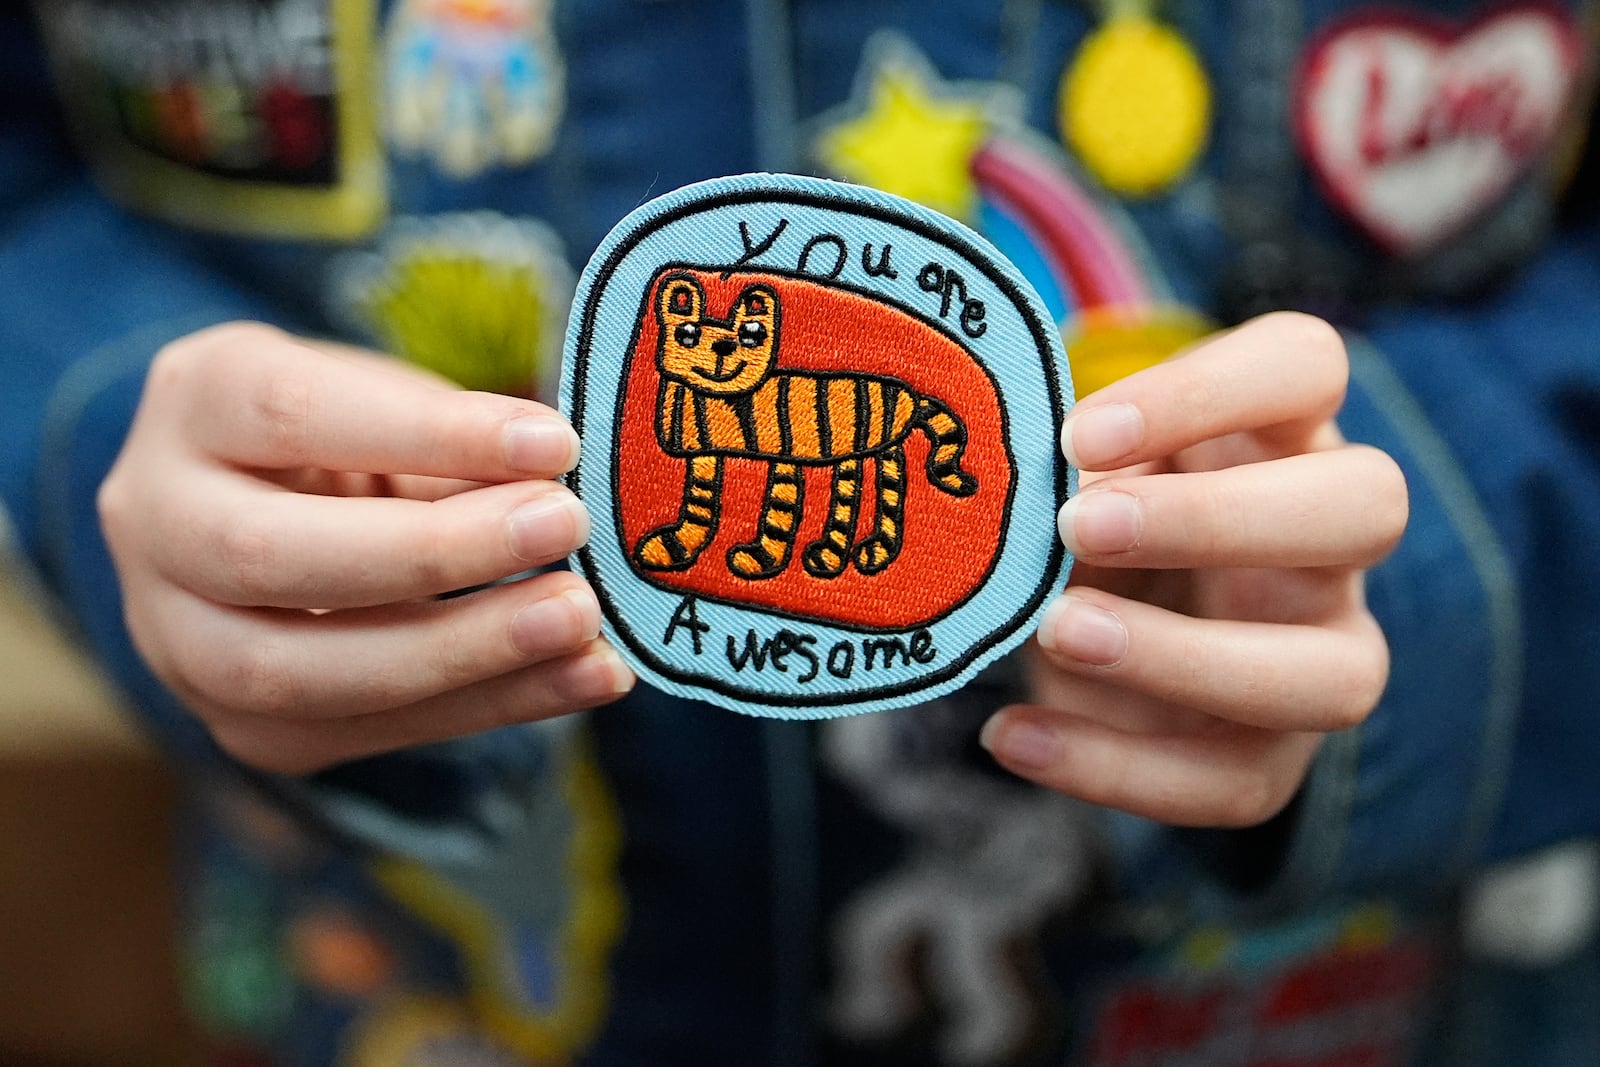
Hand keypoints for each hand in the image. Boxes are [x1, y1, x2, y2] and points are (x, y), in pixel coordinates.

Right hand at [99, 323, 633, 774]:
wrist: (265, 513)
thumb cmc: (349, 435)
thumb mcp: (393, 404)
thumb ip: (455, 443)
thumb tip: (556, 481)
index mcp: (194, 400)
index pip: (295, 414)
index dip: (432, 432)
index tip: (555, 443)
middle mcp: (153, 520)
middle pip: (269, 554)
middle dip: (435, 551)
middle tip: (564, 528)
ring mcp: (176, 638)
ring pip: (296, 674)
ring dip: (462, 655)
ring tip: (582, 629)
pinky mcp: (242, 724)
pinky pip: (357, 733)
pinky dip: (486, 708)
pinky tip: (584, 679)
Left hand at [980, 313, 1406, 826]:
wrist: (1084, 635)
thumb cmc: (1083, 521)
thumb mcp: (1067, 481)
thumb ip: (1055, 476)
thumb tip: (995, 485)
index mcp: (1279, 431)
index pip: (1306, 366)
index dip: (1205, 392)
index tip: (1078, 436)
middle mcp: (1329, 541)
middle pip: (1368, 503)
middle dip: (1217, 519)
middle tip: (1076, 528)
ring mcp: (1319, 652)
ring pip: (1334, 675)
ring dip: (1185, 658)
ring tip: (1056, 633)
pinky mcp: (1272, 755)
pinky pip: (1232, 785)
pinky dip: (1114, 767)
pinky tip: (1012, 735)